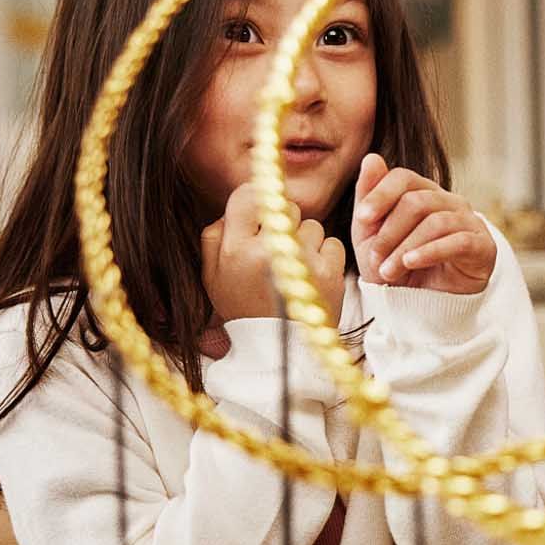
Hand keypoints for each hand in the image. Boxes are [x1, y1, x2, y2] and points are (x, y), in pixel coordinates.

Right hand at [200, 183, 345, 323]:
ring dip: (306, 242)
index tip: (262, 211)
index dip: (258, 199)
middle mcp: (268, 251)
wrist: (277, 348)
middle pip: (286, 207)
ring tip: (293, 268)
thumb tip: (237, 204)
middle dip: (284, 223)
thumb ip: (215, 235)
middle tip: (278, 249)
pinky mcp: (329, 273)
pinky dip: (325, 256)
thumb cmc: (244, 308)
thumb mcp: (213, 276)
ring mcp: (302, 262)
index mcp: (235, 249)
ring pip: (311, 225)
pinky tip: (311, 276)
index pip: (247, 196)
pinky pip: (331, 243)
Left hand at [350, 153, 494, 294]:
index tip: (363, 218)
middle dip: (390, 232)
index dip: (381, 195)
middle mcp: (448, 201)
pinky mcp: (482, 245)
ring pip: (435, 222)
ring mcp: (468, 221)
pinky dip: (430, 251)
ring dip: (405, 248)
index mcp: (422, 192)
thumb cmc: (398, 265)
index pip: (403, 177)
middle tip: (375, 259)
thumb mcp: (371, 236)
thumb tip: (371, 157)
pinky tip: (412, 263)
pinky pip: (458, 241)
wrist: (425, 304)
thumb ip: (369, 198)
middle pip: (416, 201)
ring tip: (388, 271)